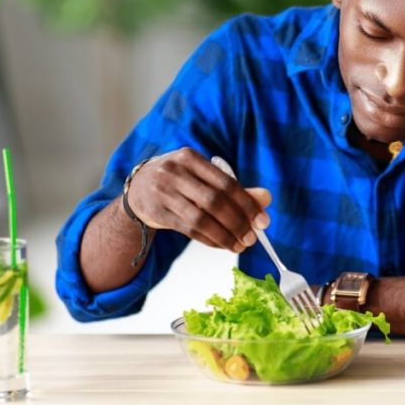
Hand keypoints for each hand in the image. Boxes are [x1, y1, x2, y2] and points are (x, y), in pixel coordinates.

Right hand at [125, 148, 271, 252]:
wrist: (138, 188)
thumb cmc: (180, 180)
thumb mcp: (203, 176)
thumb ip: (234, 188)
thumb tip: (266, 198)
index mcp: (190, 158)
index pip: (225, 183)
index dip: (247, 204)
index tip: (263, 221)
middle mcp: (175, 173)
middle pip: (214, 201)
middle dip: (238, 222)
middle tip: (252, 238)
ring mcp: (163, 193)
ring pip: (201, 219)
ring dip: (224, 235)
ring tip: (240, 246)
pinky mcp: (157, 213)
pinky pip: (189, 230)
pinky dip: (209, 239)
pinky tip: (222, 244)